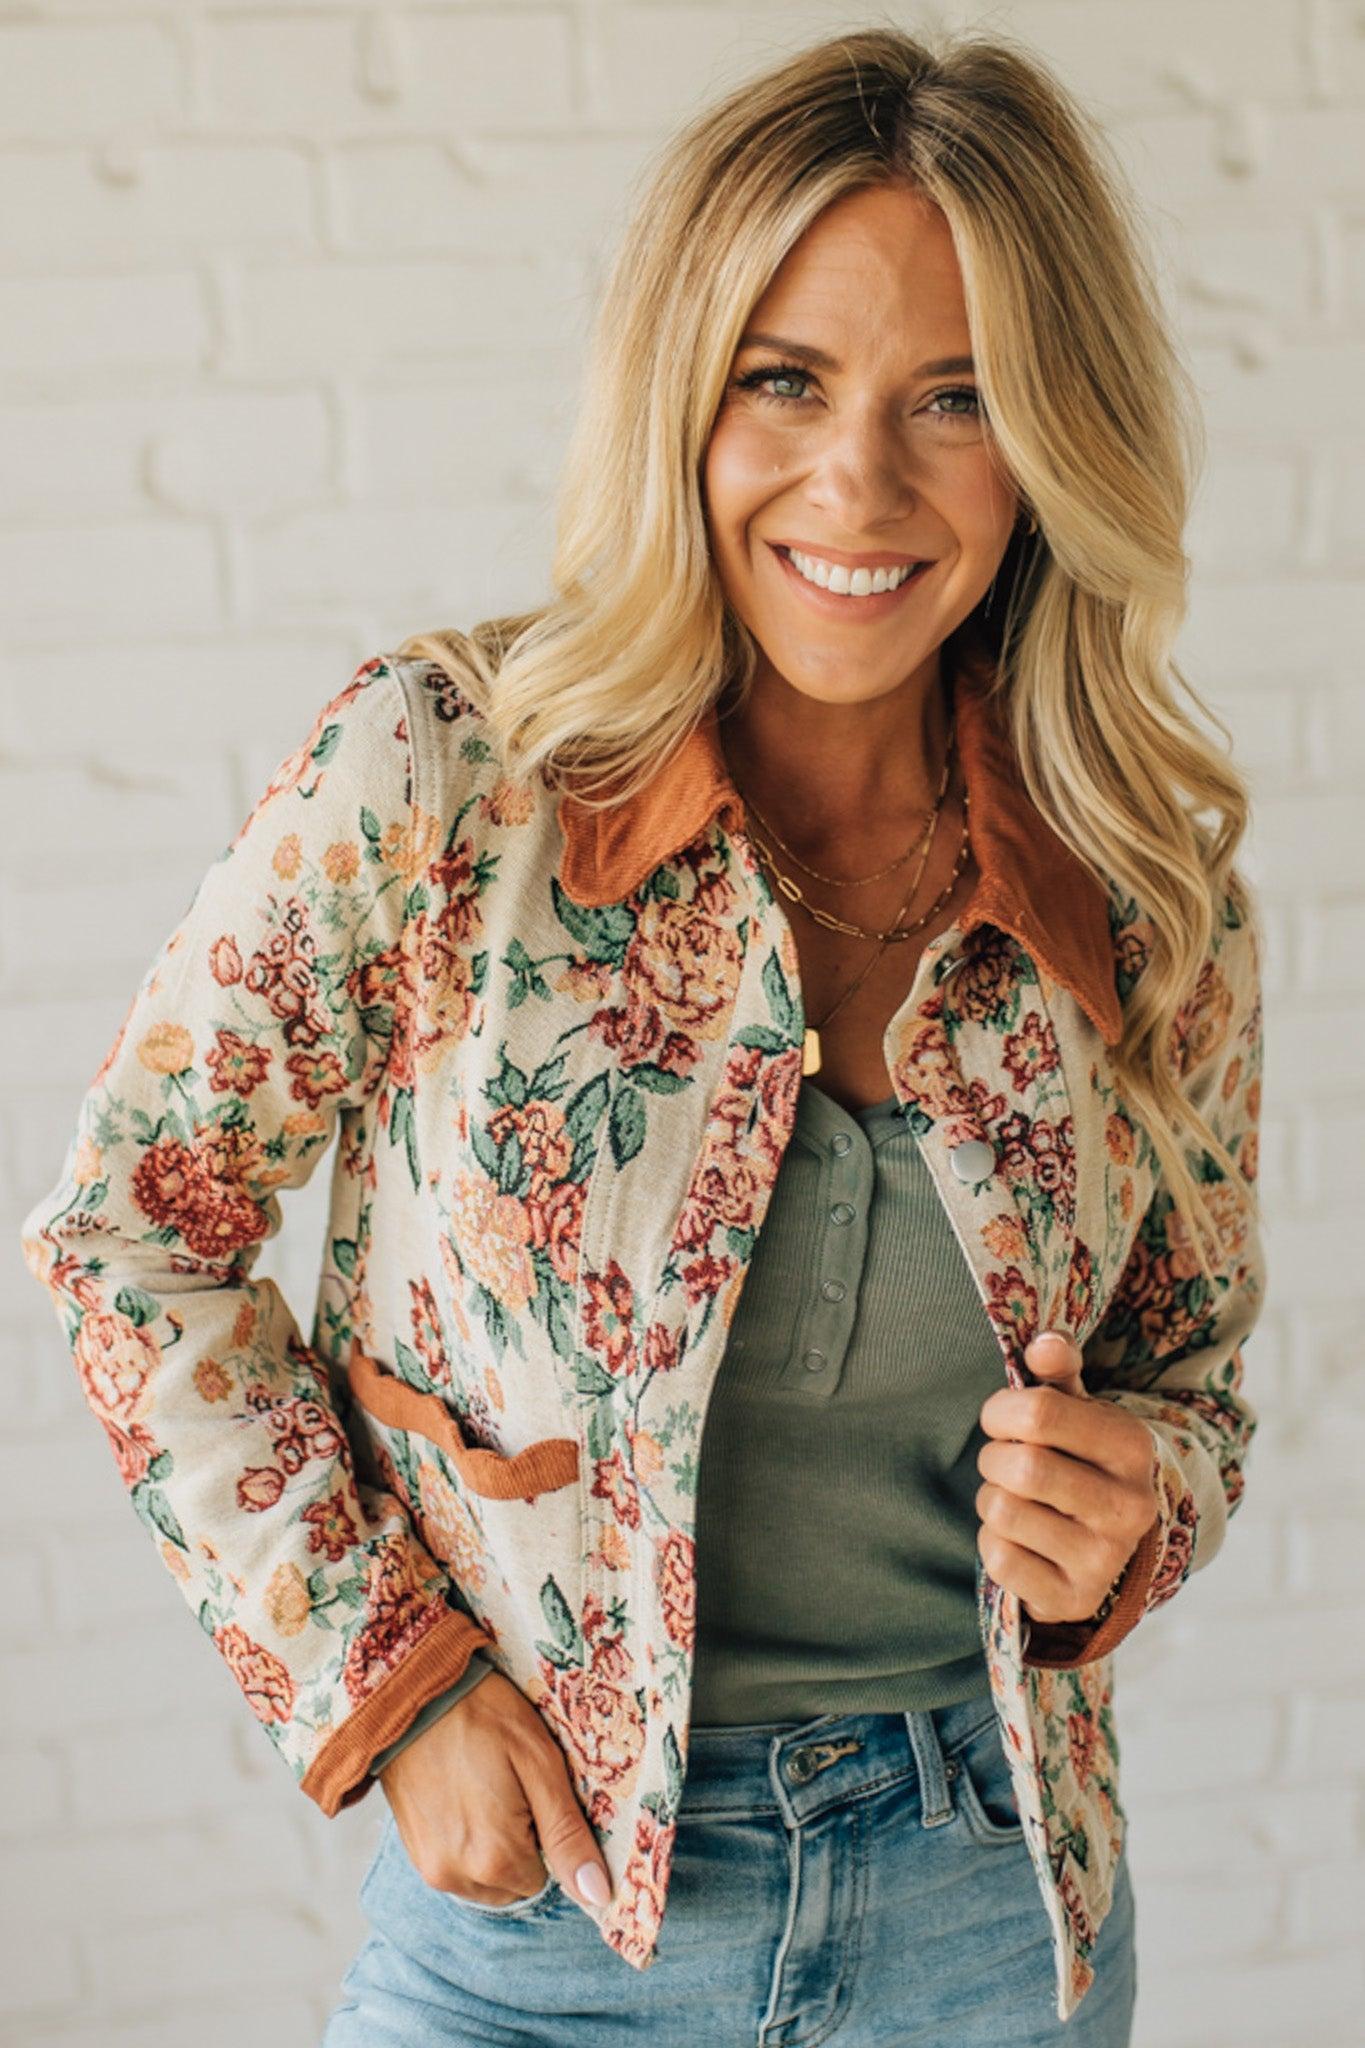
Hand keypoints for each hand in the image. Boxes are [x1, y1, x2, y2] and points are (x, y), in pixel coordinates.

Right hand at [375, 1670, 613, 1916]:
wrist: (413, 1695)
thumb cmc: (484, 1718)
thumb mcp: (540, 1764)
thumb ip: (568, 1835)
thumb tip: (598, 1894)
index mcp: (496, 1858)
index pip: (544, 1877)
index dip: (543, 1834)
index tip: (529, 1792)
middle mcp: (459, 1876)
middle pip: (513, 1884)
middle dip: (519, 1845)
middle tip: (506, 1788)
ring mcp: (431, 1868)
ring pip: (484, 1880)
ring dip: (490, 1849)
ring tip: (482, 1790)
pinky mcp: (413, 1854)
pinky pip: (455, 1868)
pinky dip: (464, 1843)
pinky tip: (460, 1798)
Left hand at [975, 1330, 1158, 1626]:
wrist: (1106, 1544)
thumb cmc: (1080, 1459)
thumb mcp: (1078, 1409)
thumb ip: (1058, 1371)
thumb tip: (1044, 1342)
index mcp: (1132, 1447)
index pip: (1041, 1412)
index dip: (1001, 1410)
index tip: (1000, 1418)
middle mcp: (1130, 1506)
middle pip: (1021, 1466)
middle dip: (994, 1457)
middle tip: (1003, 1460)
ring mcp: (1106, 1559)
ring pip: (1003, 1511)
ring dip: (991, 1499)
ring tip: (1015, 1498)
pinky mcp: (1076, 1598)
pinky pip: (1000, 1559)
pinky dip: (994, 1543)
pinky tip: (1021, 1538)